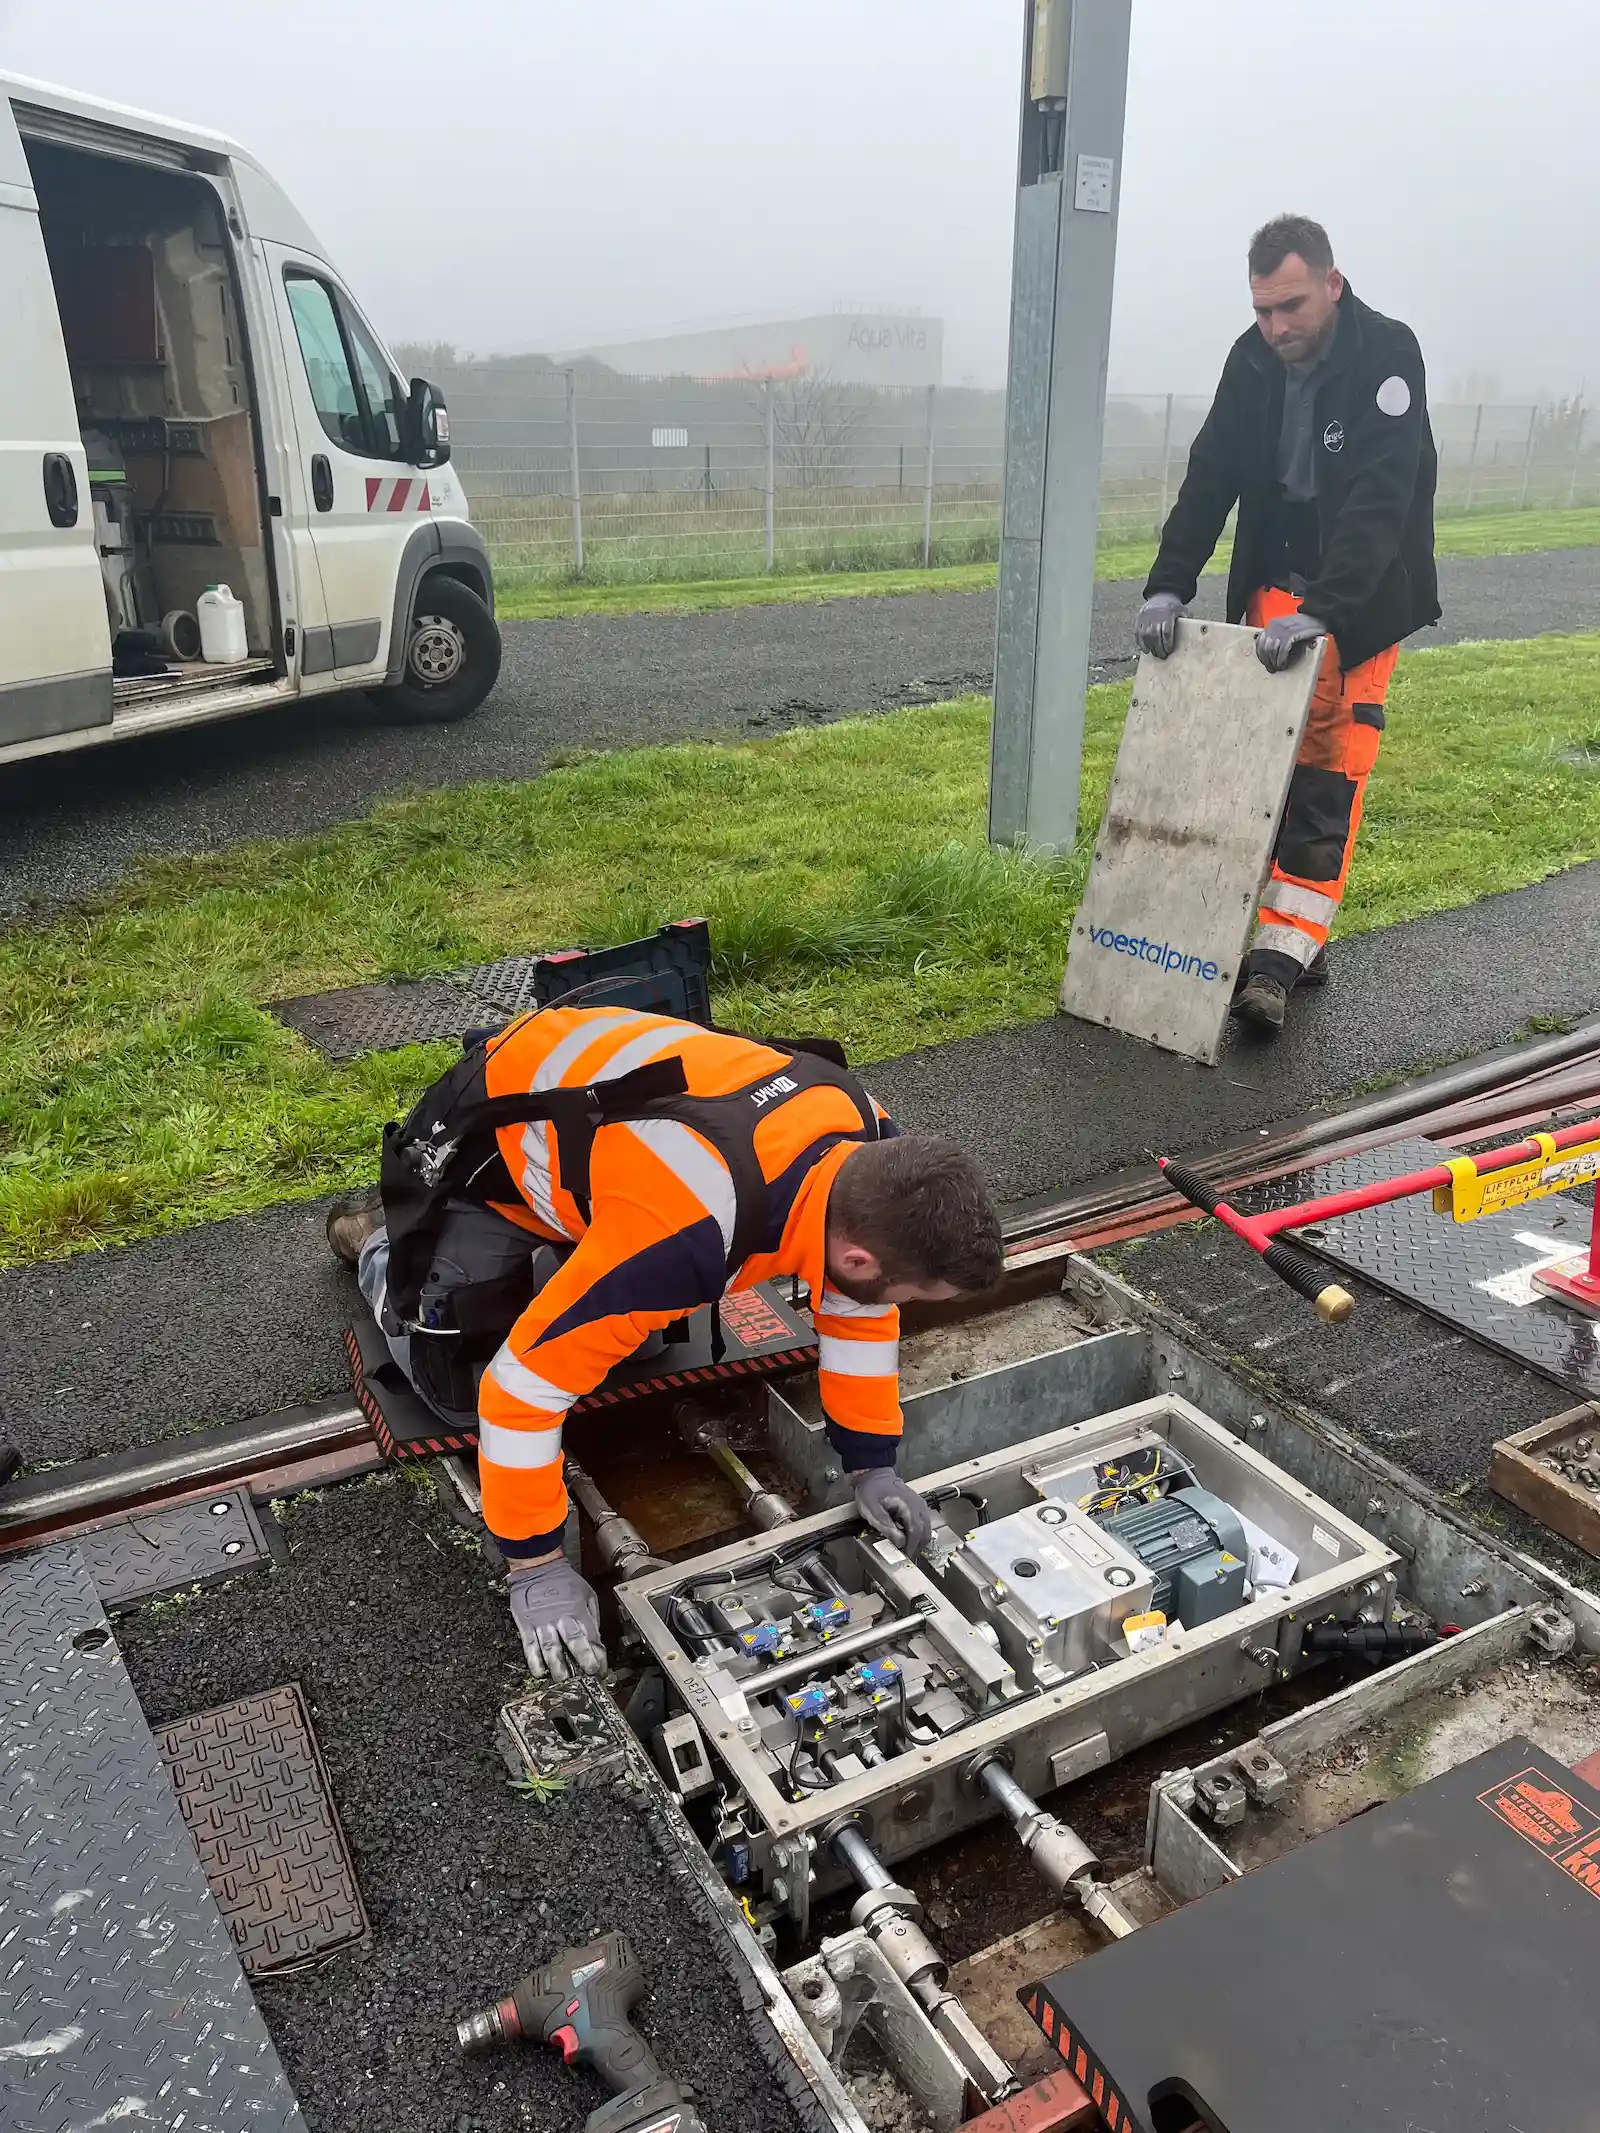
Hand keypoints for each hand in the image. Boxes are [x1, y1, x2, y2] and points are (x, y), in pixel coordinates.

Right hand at [507, 1556, 605, 1679]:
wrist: (537, 1568)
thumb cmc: (564, 1581)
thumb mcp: (586, 1594)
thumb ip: (592, 1617)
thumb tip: (595, 1640)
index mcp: (578, 1611)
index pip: (591, 1637)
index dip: (597, 1656)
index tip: (601, 1670)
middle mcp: (561, 1619)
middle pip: (573, 1643)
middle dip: (582, 1661)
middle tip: (588, 1676)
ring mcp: (543, 1623)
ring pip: (551, 1648)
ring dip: (558, 1667)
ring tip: (564, 1680)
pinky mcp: (527, 1626)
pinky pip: (530, 1646)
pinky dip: (534, 1661)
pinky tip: (540, 1672)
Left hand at [853, 1468, 932, 1556]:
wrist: (873, 1475)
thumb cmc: (871, 1491)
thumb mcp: (872, 1510)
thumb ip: (886, 1526)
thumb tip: (901, 1543)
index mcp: (910, 1506)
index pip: (916, 1532)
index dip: (911, 1547)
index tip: (904, 1558)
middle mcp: (920, 1506)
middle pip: (925, 1533)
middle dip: (915, 1547)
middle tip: (903, 1556)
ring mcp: (920, 1506)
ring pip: (926, 1530)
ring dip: (917, 1541)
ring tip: (903, 1549)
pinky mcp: (918, 1507)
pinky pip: (923, 1525)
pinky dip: (917, 1534)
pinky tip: (905, 1537)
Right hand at [1134, 591, 1185, 658]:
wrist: (1161, 595)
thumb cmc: (1174, 607)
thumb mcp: (1182, 611)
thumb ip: (1185, 622)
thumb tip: (1194, 634)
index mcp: (1168, 613)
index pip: (1166, 631)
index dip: (1167, 642)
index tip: (1169, 651)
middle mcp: (1155, 615)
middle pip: (1155, 635)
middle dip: (1158, 647)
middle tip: (1162, 656)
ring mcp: (1146, 617)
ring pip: (1145, 635)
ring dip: (1150, 646)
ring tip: (1154, 653)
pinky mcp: (1139, 619)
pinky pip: (1137, 633)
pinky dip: (1140, 642)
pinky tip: (1145, 649)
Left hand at [1255, 610, 1328, 671]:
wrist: (1320, 617)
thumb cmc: (1305, 627)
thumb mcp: (1287, 631)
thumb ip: (1278, 638)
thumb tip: (1268, 655)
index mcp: (1272, 625)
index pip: (1259, 643)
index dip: (1261, 656)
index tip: (1267, 664)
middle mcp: (1275, 625)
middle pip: (1264, 647)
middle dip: (1267, 661)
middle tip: (1273, 669)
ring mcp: (1283, 628)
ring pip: (1271, 649)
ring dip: (1274, 661)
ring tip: (1279, 667)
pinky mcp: (1292, 632)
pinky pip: (1282, 649)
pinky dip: (1281, 659)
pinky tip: (1284, 664)